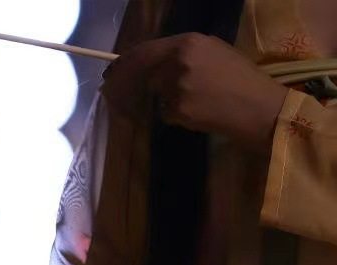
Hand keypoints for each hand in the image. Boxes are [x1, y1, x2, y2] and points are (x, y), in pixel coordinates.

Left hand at [103, 34, 287, 152]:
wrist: (257, 106)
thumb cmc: (240, 78)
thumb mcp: (213, 52)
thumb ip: (182, 55)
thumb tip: (153, 64)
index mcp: (189, 42)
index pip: (145, 51)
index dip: (126, 61)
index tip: (113, 70)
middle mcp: (178, 62)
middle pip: (142, 73)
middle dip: (128, 84)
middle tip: (117, 92)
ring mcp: (175, 87)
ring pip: (154, 96)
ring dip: (162, 102)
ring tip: (192, 101)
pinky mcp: (177, 110)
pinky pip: (164, 113)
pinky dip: (173, 116)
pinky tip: (195, 114)